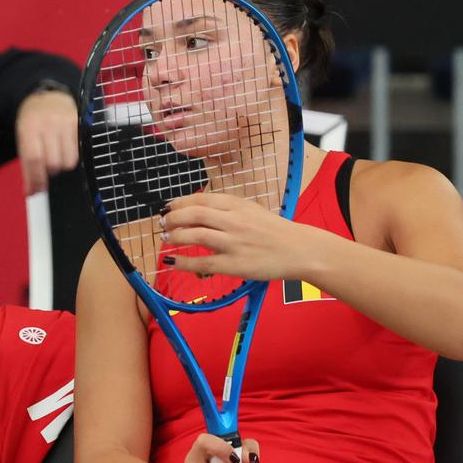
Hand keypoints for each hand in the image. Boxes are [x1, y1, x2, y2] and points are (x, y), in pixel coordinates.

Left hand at [15, 89, 77, 192]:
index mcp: (29, 127)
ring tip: (57, 158)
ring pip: (68, 160)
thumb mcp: (23, 138)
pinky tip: (65, 151)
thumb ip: (27, 165)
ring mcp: (65, 122)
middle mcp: (47, 124)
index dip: (36, 179)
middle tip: (47, 169)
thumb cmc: (33, 122)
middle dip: (49, 172)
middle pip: (53, 162)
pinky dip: (71, 156)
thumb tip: (32, 192)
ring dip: (62, 165)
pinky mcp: (78, 123)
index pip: (34, 159)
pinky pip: (79, 150)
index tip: (36, 191)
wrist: (47, 96)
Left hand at [160, 193, 330, 282]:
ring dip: (175, 237)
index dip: (179, 203)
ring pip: (196, 235)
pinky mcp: (235, 264)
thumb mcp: (251, 211)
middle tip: (162, 224)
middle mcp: (234, 221)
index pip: (202, 199)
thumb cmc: (275, 231)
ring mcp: (234, 242)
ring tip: (165, 239)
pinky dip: (183, 262)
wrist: (300, 249)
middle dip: (173, 218)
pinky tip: (172, 262)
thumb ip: (227, 210)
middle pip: (194, 214)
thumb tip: (198, 211)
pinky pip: (203, 262)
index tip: (168, 207)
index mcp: (238, 205)